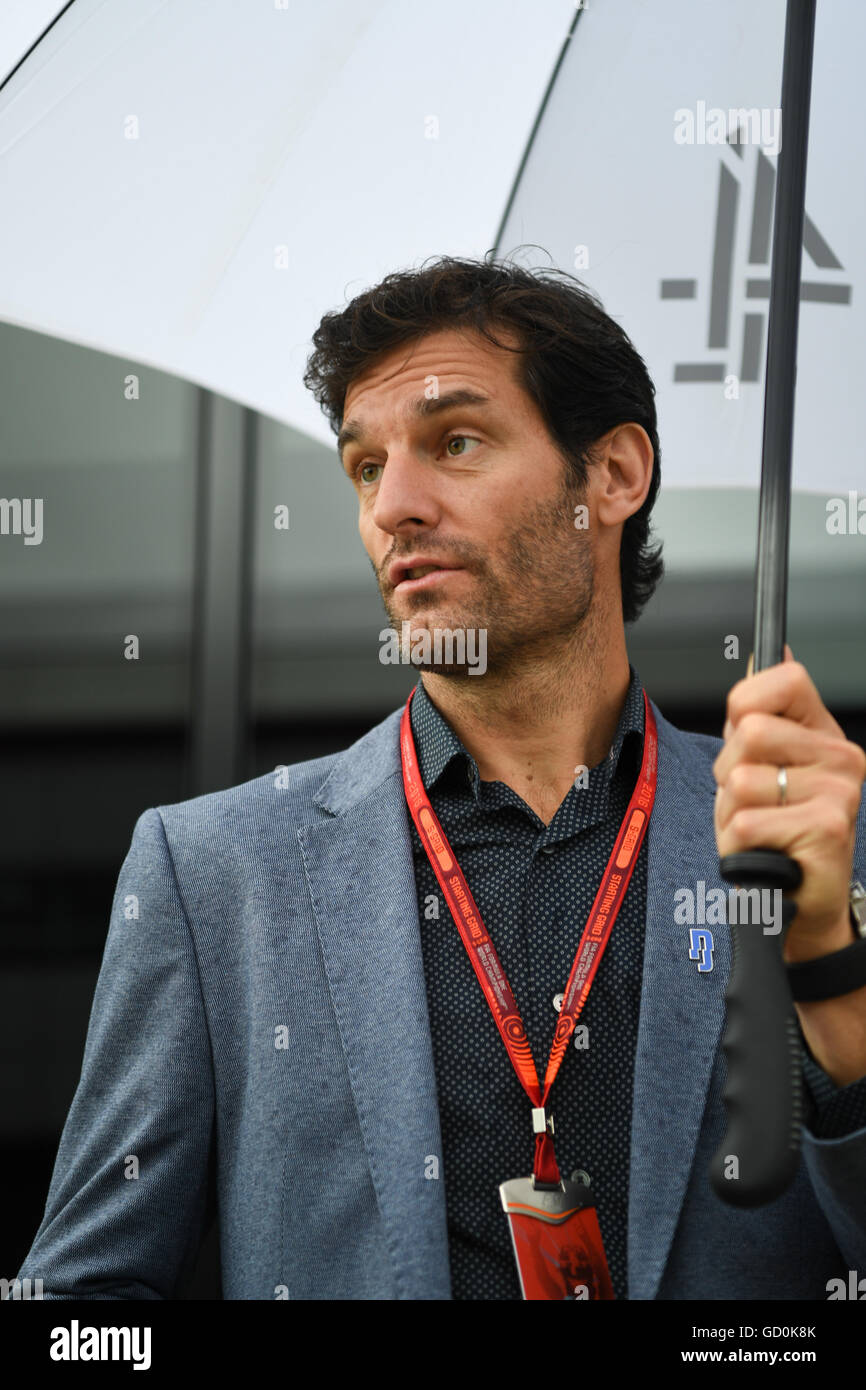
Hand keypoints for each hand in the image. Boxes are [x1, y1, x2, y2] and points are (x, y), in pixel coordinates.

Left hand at [713, 645, 865, 959]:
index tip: (742, 731)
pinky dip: (737, 843)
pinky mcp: (828, 829)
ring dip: (730, 812)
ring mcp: (840, 793)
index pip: (786, 679)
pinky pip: (747, 822)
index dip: (745, 702)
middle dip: (728, 771)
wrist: (798, 902)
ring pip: (742, 781)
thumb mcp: (763, 765)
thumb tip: (772, 649)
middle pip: (750, 731)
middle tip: (747, 800)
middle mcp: (842, 756)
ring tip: (756, 829)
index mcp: (823, 732)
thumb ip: (759, 714)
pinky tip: (761, 852)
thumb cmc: (776, 831)